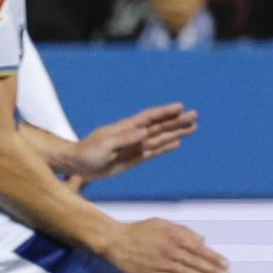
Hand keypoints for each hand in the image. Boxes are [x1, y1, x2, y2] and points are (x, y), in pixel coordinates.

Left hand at [69, 102, 197, 180]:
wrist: (77, 164)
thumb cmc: (87, 153)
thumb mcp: (105, 145)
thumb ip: (124, 139)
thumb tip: (144, 132)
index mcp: (125, 128)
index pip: (149, 117)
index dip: (165, 112)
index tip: (180, 107)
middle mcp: (133, 135)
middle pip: (159, 126)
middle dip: (176, 121)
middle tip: (195, 116)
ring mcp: (134, 146)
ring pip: (160, 138)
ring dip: (176, 133)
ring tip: (193, 128)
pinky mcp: (133, 158)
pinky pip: (153, 152)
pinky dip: (165, 148)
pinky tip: (177, 143)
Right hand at [100, 218, 231, 272]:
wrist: (115, 241)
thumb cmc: (139, 231)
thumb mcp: (162, 223)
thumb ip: (183, 231)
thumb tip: (201, 240)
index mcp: (174, 236)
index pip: (200, 249)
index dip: (214, 258)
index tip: (226, 265)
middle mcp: (171, 250)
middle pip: (197, 263)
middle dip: (214, 272)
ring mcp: (162, 263)